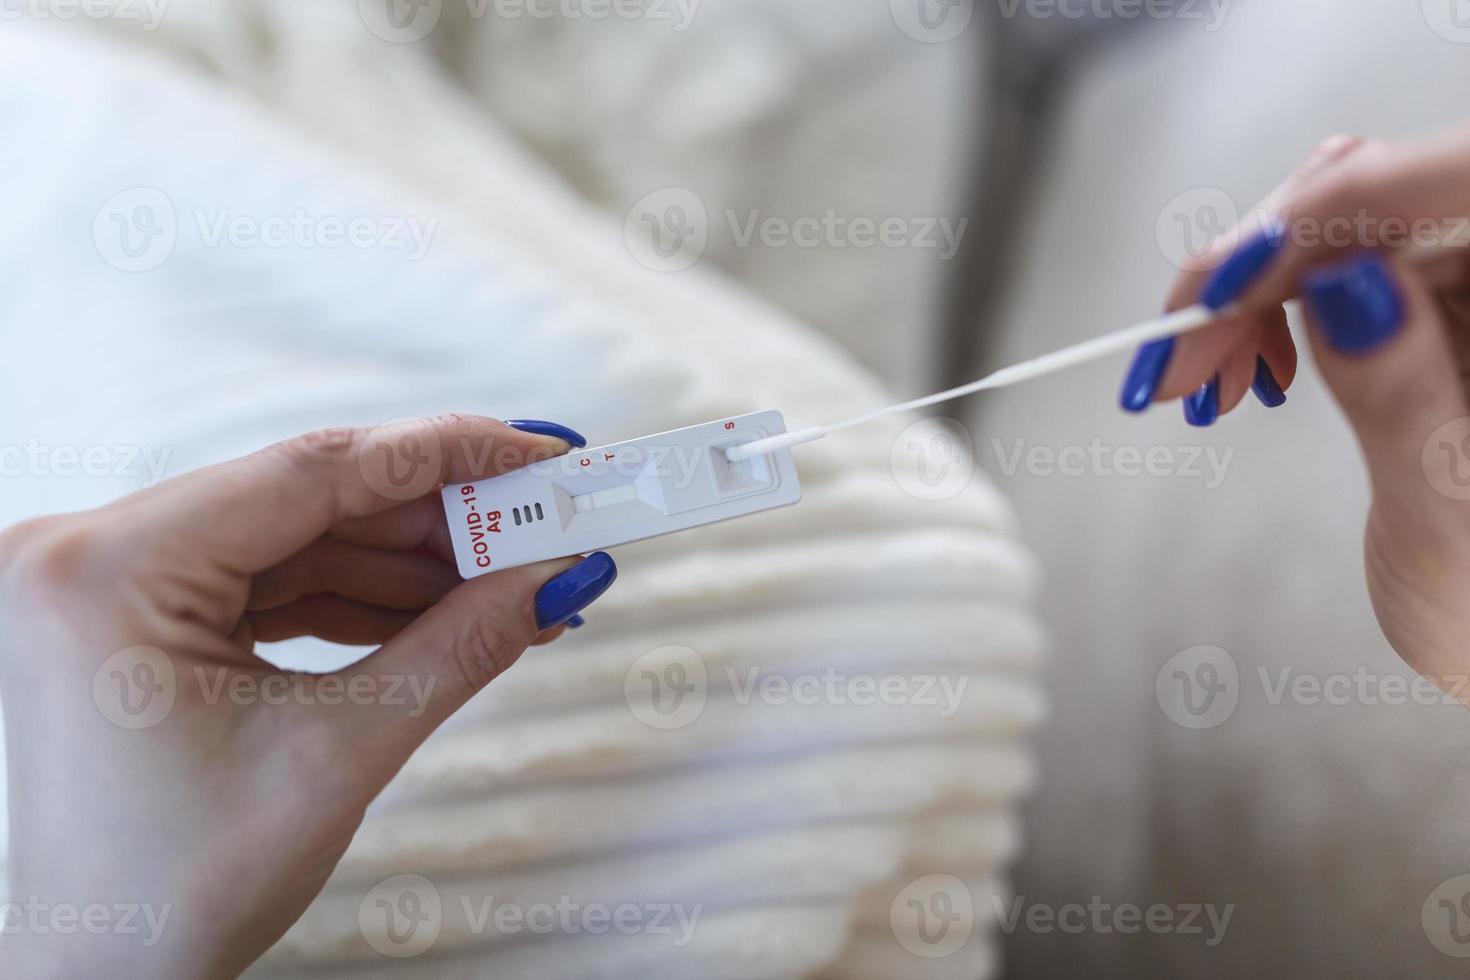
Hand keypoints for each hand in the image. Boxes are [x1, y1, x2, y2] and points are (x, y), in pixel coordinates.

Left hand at [0, 415, 617, 977]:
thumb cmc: (174, 890)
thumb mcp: (337, 756)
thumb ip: (457, 648)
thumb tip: (555, 577)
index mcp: (108, 568)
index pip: (309, 471)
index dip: (443, 454)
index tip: (536, 448)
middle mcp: (94, 554)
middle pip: (309, 500)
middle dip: (439, 519)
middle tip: (545, 520)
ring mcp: (115, 584)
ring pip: (301, 539)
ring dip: (412, 562)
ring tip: (515, 578)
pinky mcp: (143, 616)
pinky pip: (275, 581)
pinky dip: (364, 596)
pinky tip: (449, 608)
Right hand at [1119, 124, 1469, 702]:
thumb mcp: (1449, 520)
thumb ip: (1405, 394)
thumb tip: (1345, 279)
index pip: (1434, 189)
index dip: (1313, 220)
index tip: (1216, 290)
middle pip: (1372, 196)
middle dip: (1257, 266)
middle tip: (1176, 361)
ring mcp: (1466, 278)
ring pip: (1335, 227)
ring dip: (1245, 295)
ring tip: (1201, 386)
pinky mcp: (1432, 299)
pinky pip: (1328, 266)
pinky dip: (1263, 313)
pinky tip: (1248, 374)